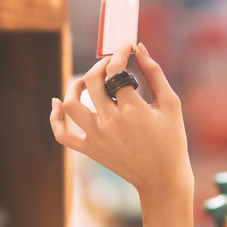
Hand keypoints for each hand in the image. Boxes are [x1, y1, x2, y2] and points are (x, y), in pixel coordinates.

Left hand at [50, 43, 190, 198]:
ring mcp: (97, 137)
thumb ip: (155, 73)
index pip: (116, 70)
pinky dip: (55, 119)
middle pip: (92, 81)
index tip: (126, 48)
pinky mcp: (90, 150)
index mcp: (133, 110)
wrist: (162, 178)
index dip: (120, 53)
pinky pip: (62, 135)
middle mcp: (110, 123)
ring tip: (86, 80)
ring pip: (71, 104)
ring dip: (75, 85)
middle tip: (111, 63)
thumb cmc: (171, 140)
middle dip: (101, 64)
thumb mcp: (170, 103)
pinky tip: (57, 103)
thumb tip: (139, 48)